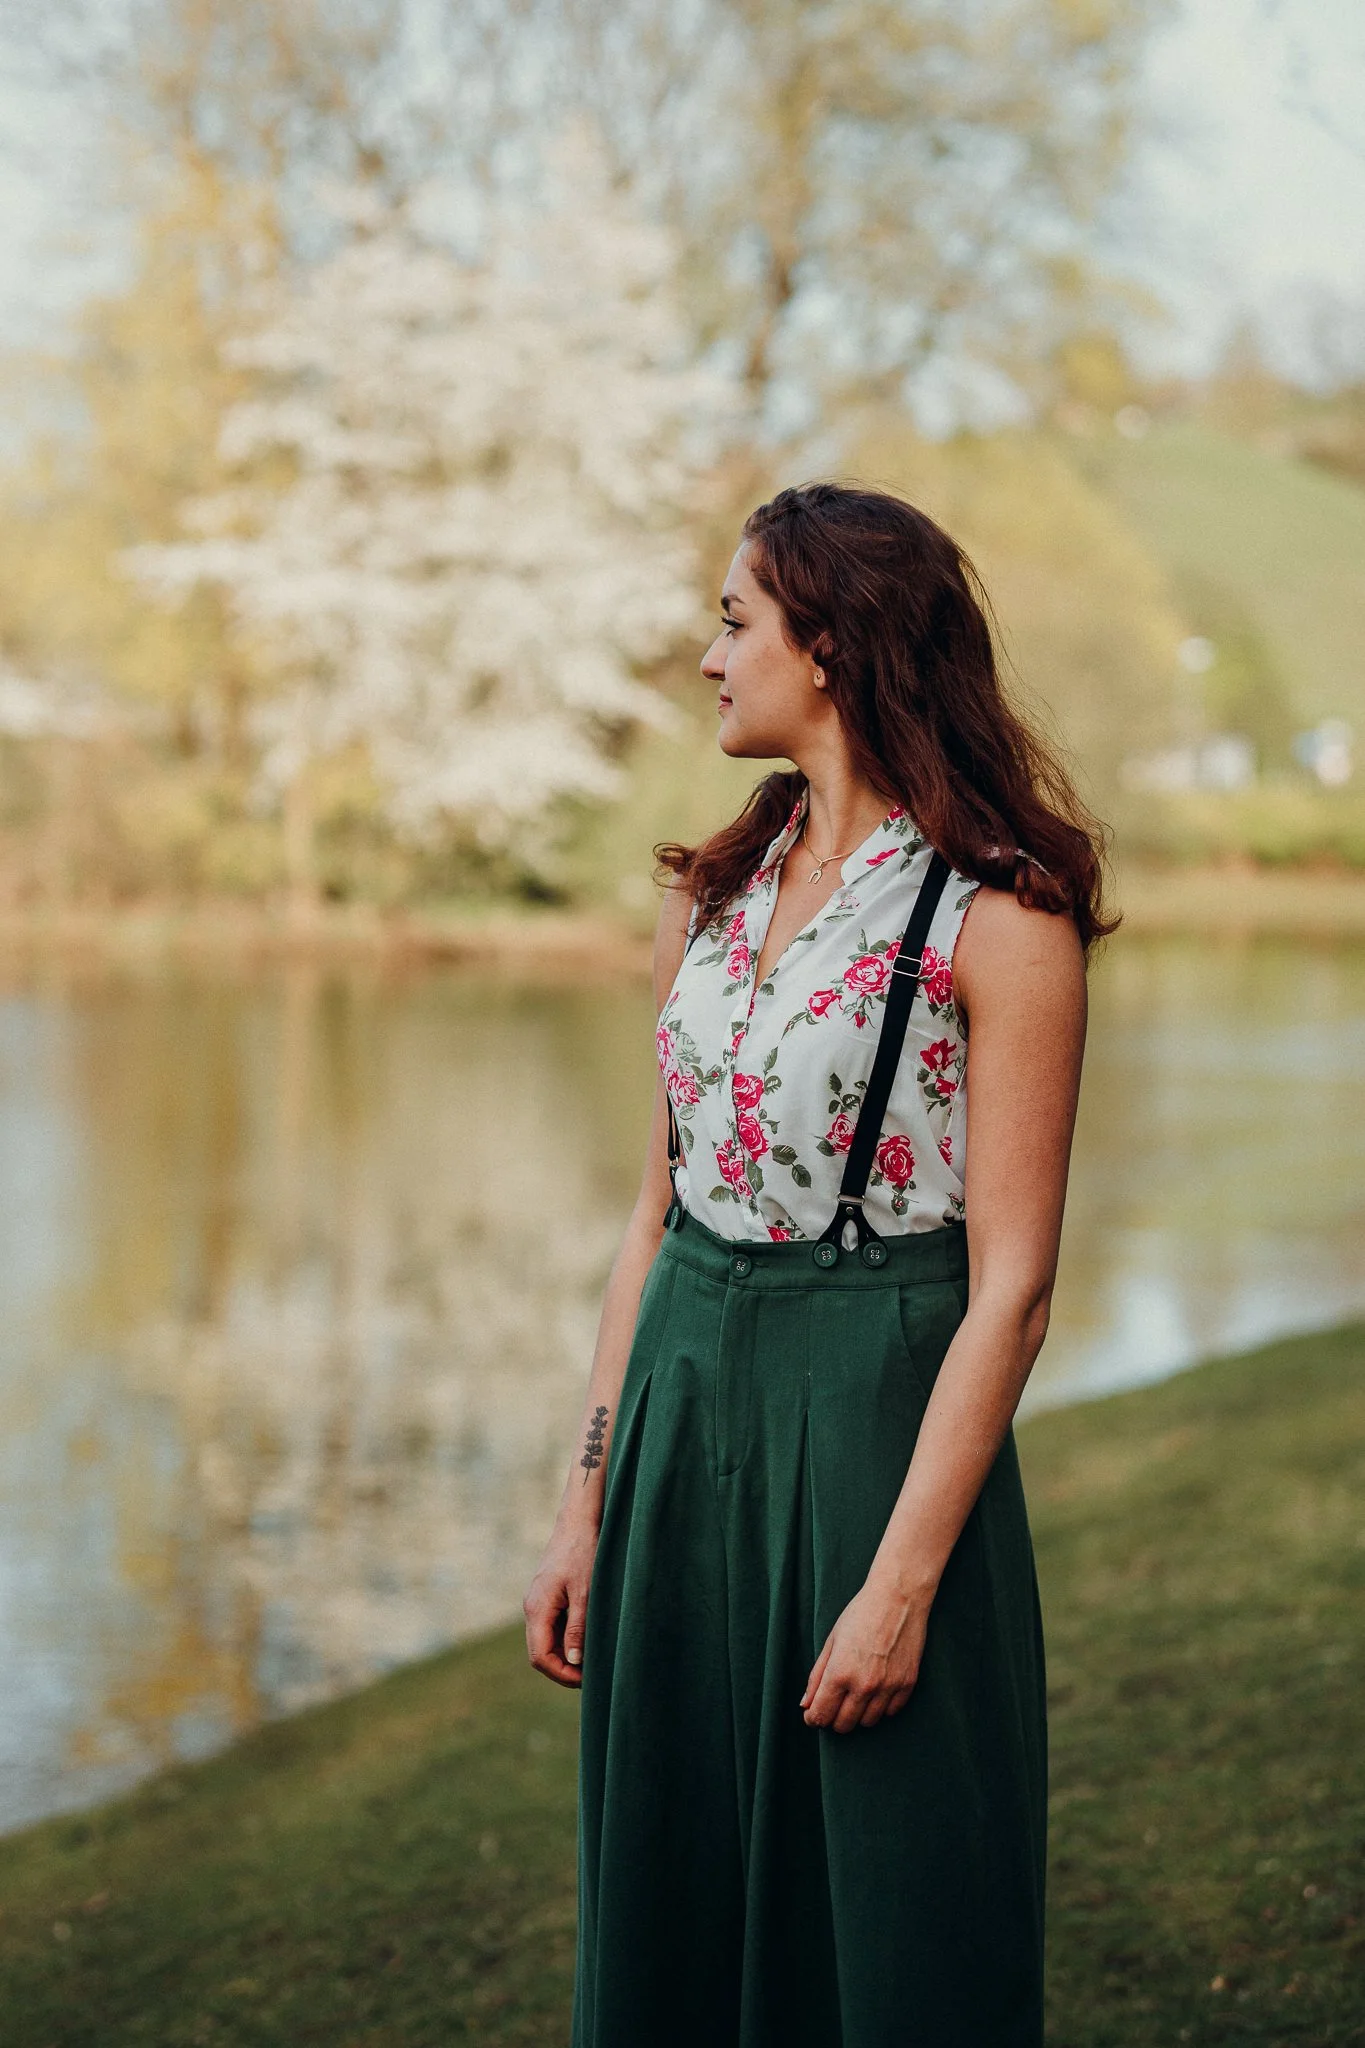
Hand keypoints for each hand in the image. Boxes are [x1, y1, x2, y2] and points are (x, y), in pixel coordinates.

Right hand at [523, 1516, 598, 1687]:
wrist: (579, 1521)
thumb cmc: (583, 1553)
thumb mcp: (585, 1593)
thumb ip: (577, 1629)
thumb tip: (573, 1661)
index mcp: (537, 1608)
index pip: (540, 1656)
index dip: (561, 1674)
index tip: (586, 1680)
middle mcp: (532, 1607)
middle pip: (541, 1652)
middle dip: (563, 1668)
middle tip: (592, 1675)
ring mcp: (539, 1601)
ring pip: (547, 1640)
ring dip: (566, 1654)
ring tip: (593, 1659)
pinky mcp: (548, 1596)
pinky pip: (553, 1626)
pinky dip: (567, 1638)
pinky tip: (587, 1639)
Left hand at [801, 1575, 931, 1733]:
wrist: (898, 1598)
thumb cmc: (861, 1614)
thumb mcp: (831, 1641)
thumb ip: (817, 1676)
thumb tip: (806, 1704)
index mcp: (839, 1673)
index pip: (821, 1714)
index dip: (813, 1718)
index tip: (813, 1714)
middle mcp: (864, 1685)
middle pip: (843, 1724)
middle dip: (833, 1719)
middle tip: (834, 1704)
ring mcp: (888, 1687)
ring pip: (868, 1723)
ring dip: (858, 1715)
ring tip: (855, 1696)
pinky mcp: (907, 1684)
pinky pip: (891, 1712)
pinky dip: (881, 1708)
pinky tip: (876, 1692)